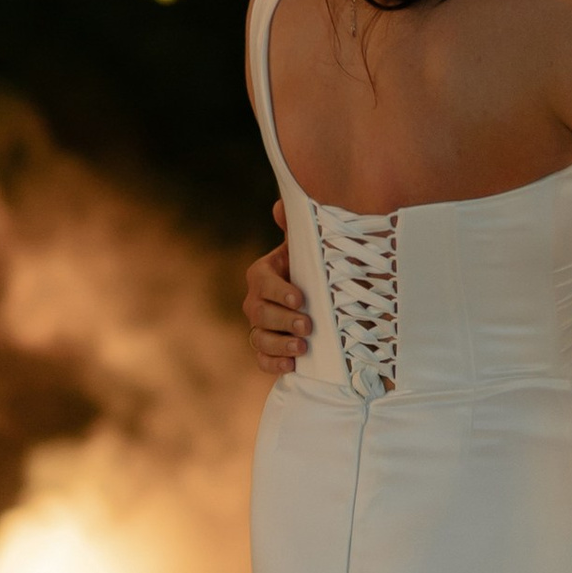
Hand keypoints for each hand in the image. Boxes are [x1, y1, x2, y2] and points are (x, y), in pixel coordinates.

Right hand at [243, 214, 309, 376]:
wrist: (316, 299)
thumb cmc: (309, 269)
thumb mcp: (305, 247)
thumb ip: (295, 228)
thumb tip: (281, 206)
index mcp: (262, 274)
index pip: (263, 282)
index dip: (279, 292)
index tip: (300, 299)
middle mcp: (255, 301)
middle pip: (260, 314)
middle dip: (282, 320)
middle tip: (307, 325)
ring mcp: (259, 327)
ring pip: (259, 338)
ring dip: (280, 345)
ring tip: (302, 348)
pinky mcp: (266, 349)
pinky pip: (262, 360)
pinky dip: (274, 364)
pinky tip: (292, 366)